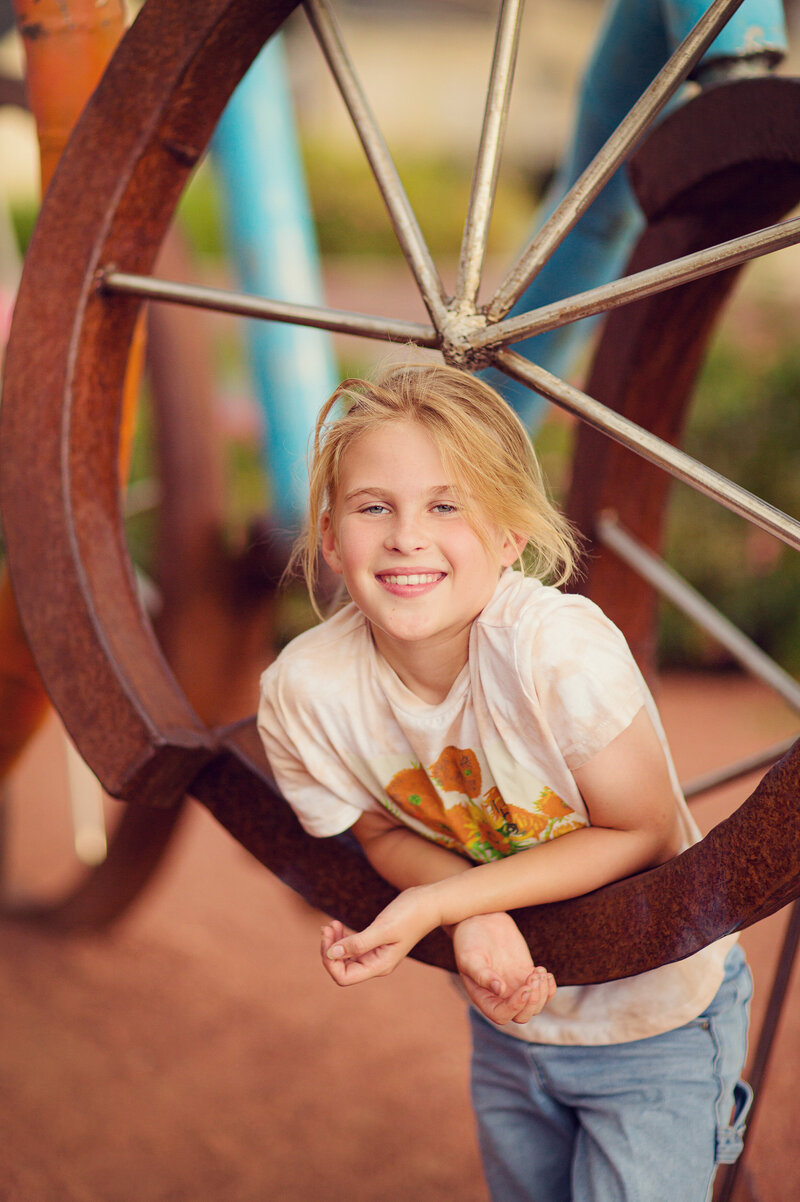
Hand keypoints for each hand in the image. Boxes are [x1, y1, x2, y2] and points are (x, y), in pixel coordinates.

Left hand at [320, 886, 438, 985]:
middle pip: (341, 969)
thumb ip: (357, 943)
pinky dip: (342, 938)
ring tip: (332, 924)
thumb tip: (331, 954)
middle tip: (328, 926)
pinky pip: (352, 948)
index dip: (330, 961)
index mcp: (379, 966)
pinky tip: (338, 926)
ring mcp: (376, 954)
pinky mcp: (376, 942)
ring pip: (345, 958)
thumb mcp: (382, 928)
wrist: (430, 903)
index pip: (343, 977)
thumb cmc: (410, 914)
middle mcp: (376, 964)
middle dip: (329, 950)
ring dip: (334, 943)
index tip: (328, 937)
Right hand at [452, 912, 555, 1024]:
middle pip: (522, 1015)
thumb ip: (482, 975)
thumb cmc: (469, 940)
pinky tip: (546, 973)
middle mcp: (500, 997)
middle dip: (532, 1001)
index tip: (524, 989)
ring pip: (535, 1006)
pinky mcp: (526, 976)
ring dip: (542, 993)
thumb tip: (500, 991)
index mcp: (483, 997)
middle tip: (533, 977)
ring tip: (539, 971)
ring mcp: (515, 987)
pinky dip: (549, 988)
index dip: (515, 1008)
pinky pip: (543, 992)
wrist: (480, 921)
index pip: (501, 1015)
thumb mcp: (470, 957)